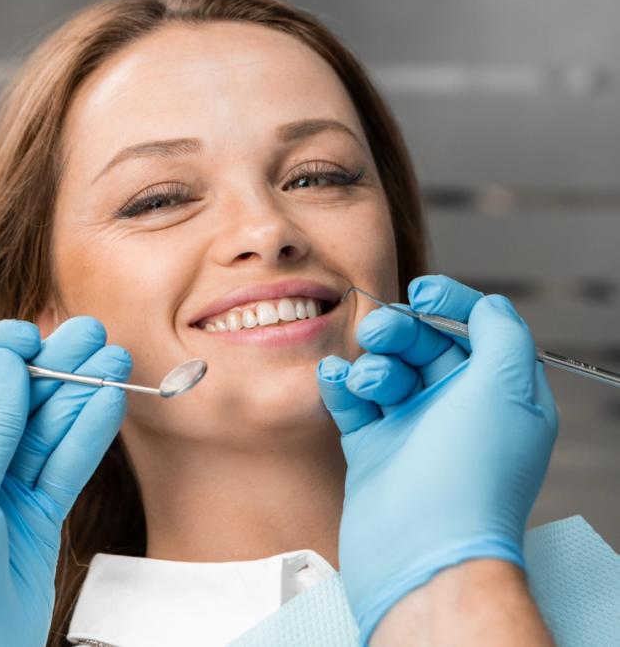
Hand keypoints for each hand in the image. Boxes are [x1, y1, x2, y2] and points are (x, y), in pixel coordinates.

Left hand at [0, 317, 130, 646]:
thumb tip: (5, 362)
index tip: (26, 338)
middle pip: (15, 397)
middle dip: (53, 363)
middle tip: (93, 335)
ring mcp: (10, 488)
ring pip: (50, 427)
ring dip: (82, 391)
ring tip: (115, 360)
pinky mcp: (41, 515)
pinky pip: (69, 464)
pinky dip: (91, 433)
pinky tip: (110, 402)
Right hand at [316, 275, 557, 640]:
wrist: (422, 549)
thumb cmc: (468, 476)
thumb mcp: (506, 388)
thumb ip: (502, 332)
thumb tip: (488, 306)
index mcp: (498, 395)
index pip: (476, 330)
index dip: (450, 303)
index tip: (422, 291)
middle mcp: (457, 411)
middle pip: (424, 345)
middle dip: (400, 331)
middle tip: (378, 332)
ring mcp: (413, 431)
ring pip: (385, 370)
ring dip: (371, 364)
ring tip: (367, 383)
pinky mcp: (372, 449)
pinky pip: (352, 402)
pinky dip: (340, 384)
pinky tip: (334, 378)